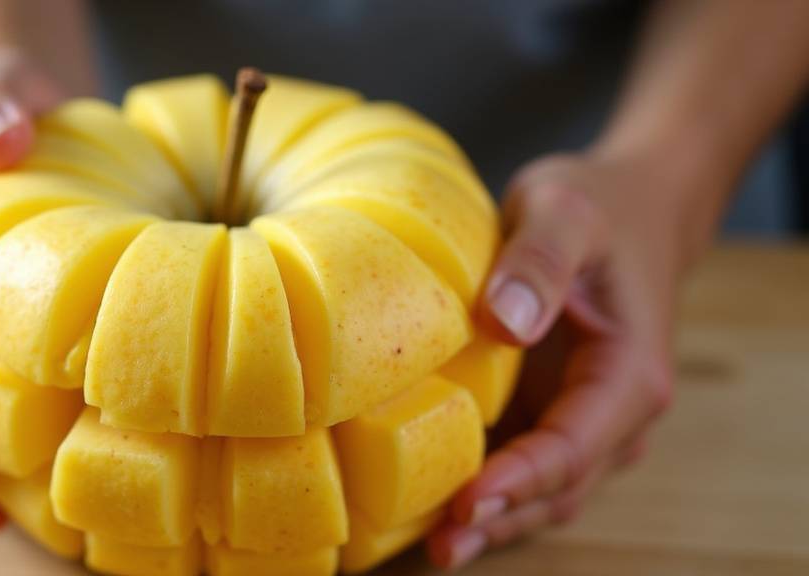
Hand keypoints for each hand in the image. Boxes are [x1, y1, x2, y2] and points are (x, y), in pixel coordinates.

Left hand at [428, 151, 679, 567]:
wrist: (626, 206)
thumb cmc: (598, 207)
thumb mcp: (565, 213)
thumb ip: (539, 261)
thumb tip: (504, 322)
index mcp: (627, 374)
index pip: (574, 447)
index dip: (521, 480)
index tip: (468, 501)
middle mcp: (613, 411)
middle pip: (559, 486)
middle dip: (502, 520)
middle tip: (443, 547)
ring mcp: (583, 417)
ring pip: (544, 489)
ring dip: (496, 520)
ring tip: (438, 546)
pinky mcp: (553, 409)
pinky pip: (526, 464)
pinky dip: (490, 489)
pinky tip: (438, 501)